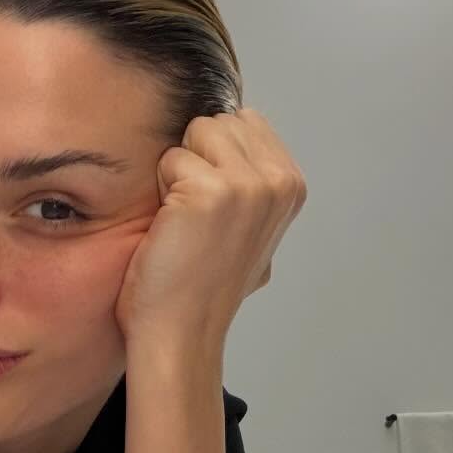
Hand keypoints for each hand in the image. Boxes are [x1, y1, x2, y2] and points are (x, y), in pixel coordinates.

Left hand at [114, 107, 306, 349]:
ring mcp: (249, 184)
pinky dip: (161, 191)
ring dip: (177, 173)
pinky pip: (169, 159)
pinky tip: (172, 229)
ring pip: (194, 133)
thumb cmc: (204, 285)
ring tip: (183, 220)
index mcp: (291, 186)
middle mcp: (278, 181)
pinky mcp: (212, 190)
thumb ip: (254, 182)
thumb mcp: (252, 229)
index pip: (243, 121)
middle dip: (196, 160)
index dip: (214, 158)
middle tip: (195, 217)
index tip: (213, 210)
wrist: (182, 331)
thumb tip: (239, 130)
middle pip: (217, 122)